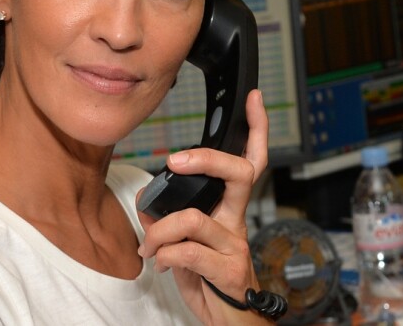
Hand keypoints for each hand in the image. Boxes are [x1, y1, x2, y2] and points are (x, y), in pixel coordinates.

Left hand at [137, 89, 270, 324]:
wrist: (228, 318)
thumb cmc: (206, 273)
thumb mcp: (185, 239)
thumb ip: (167, 214)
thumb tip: (146, 199)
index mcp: (228, 206)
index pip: (249, 160)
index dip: (256, 129)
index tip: (255, 98)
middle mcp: (237, 220)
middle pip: (240, 173)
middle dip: (208, 158)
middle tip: (176, 161)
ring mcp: (236, 245)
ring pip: (192, 217)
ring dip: (159, 231)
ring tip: (149, 247)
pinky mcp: (229, 270)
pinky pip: (187, 251)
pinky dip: (164, 254)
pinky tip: (162, 263)